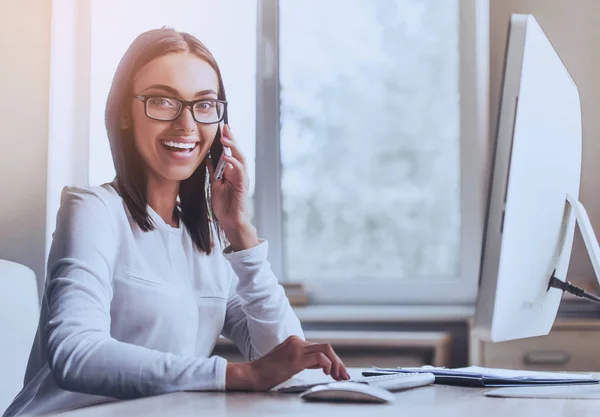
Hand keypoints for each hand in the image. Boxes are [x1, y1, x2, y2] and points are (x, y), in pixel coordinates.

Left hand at [206, 125, 256, 248]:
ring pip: (240, 158)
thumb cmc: (225, 206)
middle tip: (225, 127)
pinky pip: (240, 171)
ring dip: (233, 148)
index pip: (231, 152)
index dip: (227, 141)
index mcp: (232, 172)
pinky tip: (227, 157)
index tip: (222, 129)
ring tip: (225, 139)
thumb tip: (208, 159)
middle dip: (231, 139)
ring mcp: (242, 179)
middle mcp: (239, 173)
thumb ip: (213, 172)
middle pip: (237, 152)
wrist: (230, 221)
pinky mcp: (243, 185)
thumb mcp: (214, 185)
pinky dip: (233, 163)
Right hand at [226, 335, 349, 390]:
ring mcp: (297, 348)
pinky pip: (320, 357)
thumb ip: (303, 360)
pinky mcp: (296, 358)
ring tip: (339, 376)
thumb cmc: (266, 373)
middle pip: (326, 347)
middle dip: (338, 362)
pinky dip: (328, 365)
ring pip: (326, 349)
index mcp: (295, 342)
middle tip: (344, 375)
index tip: (339, 372)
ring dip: (336, 364)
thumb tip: (321, 365)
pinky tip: (328, 373)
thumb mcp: (288, 363)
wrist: (251, 374)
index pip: (320, 347)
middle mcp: (297, 342)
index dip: (333, 360)